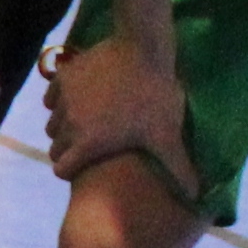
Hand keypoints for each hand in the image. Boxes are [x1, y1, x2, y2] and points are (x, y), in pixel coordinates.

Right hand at [41, 33, 195, 194]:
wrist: (143, 49)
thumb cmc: (155, 97)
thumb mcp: (167, 135)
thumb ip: (178, 168)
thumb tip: (196, 198)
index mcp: (87, 143)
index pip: (61, 170)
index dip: (73, 170)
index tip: (87, 164)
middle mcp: (66, 125)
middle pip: (56, 147)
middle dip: (70, 149)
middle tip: (93, 141)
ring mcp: (62, 100)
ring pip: (53, 123)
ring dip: (66, 125)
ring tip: (89, 119)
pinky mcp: (62, 78)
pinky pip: (51, 99)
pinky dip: (62, 102)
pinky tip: (82, 98)